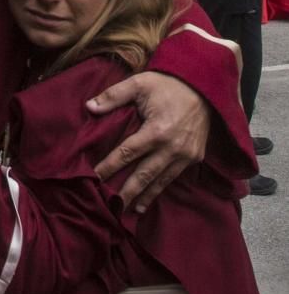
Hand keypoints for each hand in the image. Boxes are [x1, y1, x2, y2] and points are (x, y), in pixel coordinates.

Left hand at [88, 71, 209, 212]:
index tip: (94, 177)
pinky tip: (151, 198)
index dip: (110, 166)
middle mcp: (173, 147)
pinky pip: (174, 176)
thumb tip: (89, 107)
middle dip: (127, 191)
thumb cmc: (167, 84)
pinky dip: (161, 187)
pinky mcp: (195, 156)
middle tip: (112, 206)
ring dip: (145, 195)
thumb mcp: (138, 83)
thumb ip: (113, 96)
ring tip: (131, 210)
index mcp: (157, 130)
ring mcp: (186, 154)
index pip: (127, 153)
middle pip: (144, 174)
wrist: (204, 86)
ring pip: (161, 180)